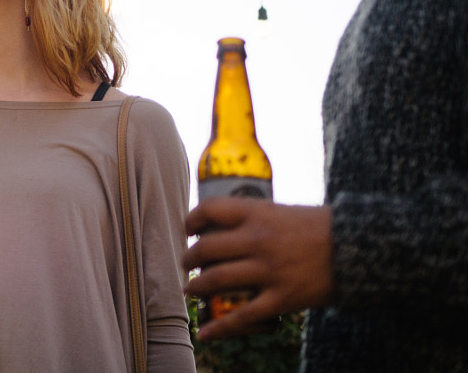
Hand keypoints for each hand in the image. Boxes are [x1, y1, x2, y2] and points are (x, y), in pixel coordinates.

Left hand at [183, 198, 333, 339]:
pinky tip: (205, 333)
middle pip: (206, 249)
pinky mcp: (282, 298)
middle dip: (189, 259)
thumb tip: (223, 226)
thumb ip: (254, 218)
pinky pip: (242, 316)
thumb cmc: (319, 226)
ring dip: (197, 287)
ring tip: (192, 289)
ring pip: (216, 280)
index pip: (210, 210)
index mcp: (257, 213)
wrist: (357, 247)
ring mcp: (268, 271)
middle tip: (187, 264)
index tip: (188, 228)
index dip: (192, 219)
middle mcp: (257, 240)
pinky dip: (220, 328)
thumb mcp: (281, 211)